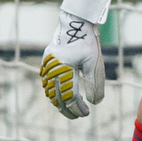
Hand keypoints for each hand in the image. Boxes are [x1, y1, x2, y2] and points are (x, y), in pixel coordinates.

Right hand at [40, 0, 111, 119]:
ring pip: (50, 91)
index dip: (78, 108)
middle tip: (78, 116)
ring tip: (70, 109)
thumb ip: (95, 84)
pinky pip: (46, 81)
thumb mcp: (95, 63)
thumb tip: (94, 103)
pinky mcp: (46, 61)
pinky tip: (60, 97)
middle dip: (68, 109)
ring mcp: (47, 65)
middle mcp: (53, 68)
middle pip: (58, 97)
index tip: (86, 113)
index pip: (71, 96)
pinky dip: (53, 92)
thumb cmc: (88, 43)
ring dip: (59, 103)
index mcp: (65, 69)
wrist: (76, 24)